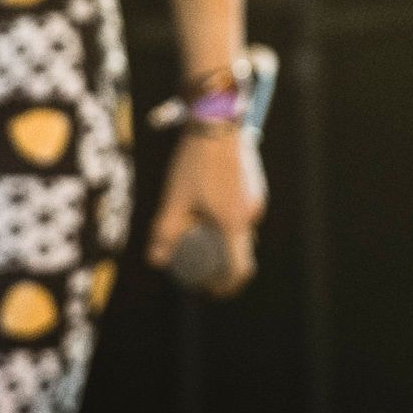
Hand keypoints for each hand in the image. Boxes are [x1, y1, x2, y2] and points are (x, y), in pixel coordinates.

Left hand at [145, 127, 262, 296]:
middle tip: (196, 265)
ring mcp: (256, 199)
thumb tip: (156, 261)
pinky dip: (228, 221)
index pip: (240, 269)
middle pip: (239, 251)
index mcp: (234, 223)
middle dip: (220, 264)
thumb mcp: (175, 197)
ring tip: (197, 235)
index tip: (212, 291)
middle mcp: (251, 214)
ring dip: (222, 240)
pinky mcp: (255, 186)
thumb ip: (165, 230)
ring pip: (240, 230)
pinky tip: (207, 211)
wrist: (218, 121)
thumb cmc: (195, 161)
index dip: (227, 286)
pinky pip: (242, 213)